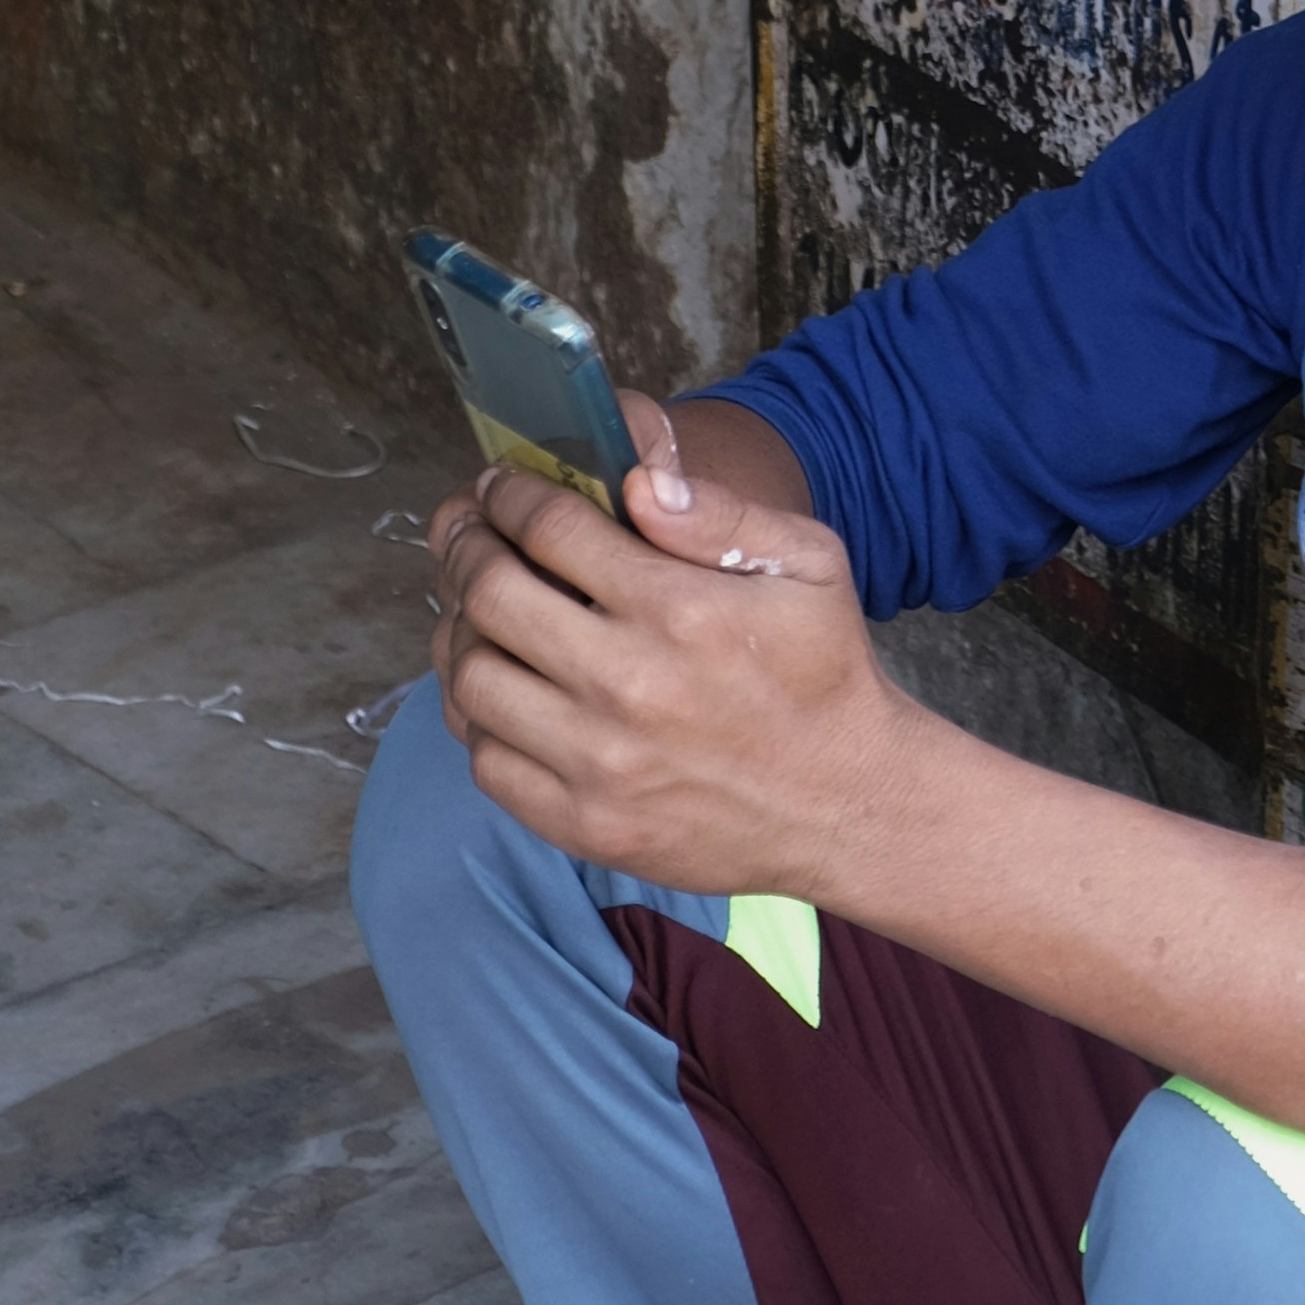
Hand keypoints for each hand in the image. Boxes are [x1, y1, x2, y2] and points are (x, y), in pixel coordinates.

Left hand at [424, 397, 913, 903]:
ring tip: (474, 607)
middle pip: (492, 595)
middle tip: (469, 530)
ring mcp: (599, 764)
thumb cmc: (823, 670)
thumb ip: (721, 513)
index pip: (551, 529)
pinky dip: (477, 717)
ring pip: (473, 680)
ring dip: (460, 631)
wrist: (844, 803)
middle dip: (466, 546)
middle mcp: (628, 686)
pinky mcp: (584, 825)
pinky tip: (501, 686)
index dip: (511, 494)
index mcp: (678, 610)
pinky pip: (487, 761)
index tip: (501, 485)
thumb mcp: (807, 563)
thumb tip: (638, 479)